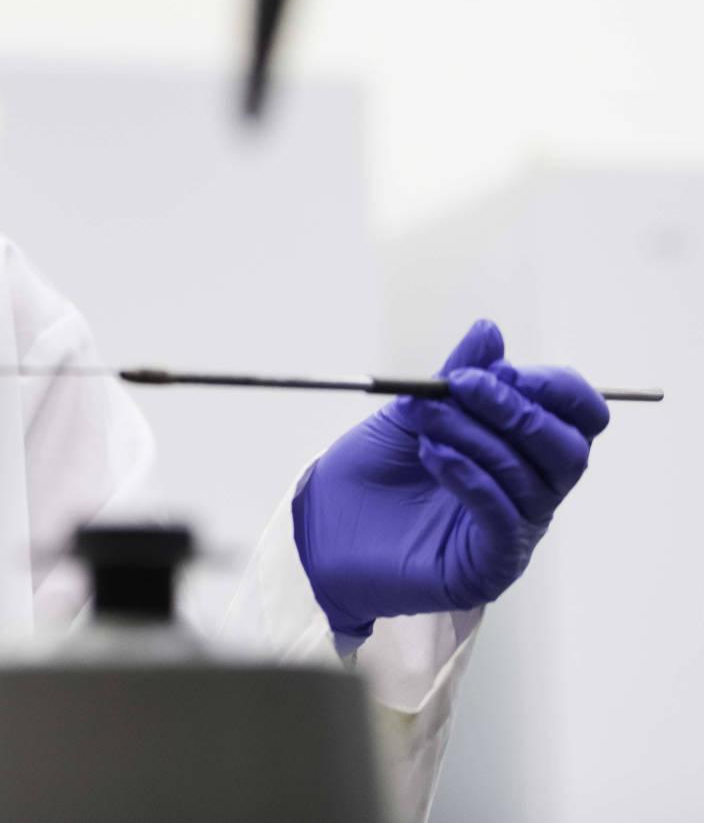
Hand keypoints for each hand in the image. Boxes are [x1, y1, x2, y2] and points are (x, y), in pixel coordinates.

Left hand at [292, 318, 609, 638]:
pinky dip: (472, 478)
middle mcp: (531, 493)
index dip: (555, 389)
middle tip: (462, 386)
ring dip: (476, 436)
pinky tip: (434, 456)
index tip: (504, 369)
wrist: (322, 529)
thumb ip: (456, 375)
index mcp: (525, 451)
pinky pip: (502, 519)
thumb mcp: (412, 413)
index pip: (579, 419)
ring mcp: (514, 534)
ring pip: (529, 479)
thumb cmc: (371, 473)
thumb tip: (488, 332)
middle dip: (517, 410)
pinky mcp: (488, 568)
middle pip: (567, 449)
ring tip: (425, 420)